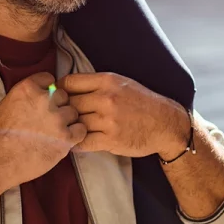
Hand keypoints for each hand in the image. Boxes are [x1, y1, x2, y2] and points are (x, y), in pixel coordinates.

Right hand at [0, 72, 86, 189]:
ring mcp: (57, 119)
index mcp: (28, 88)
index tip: (45, 96)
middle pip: (63, 95)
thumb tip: (30, 97)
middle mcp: (45, 100)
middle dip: (58, 104)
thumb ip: (21, 97)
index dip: (47, 88)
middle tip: (50, 116)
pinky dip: (76, 133)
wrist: (0, 159)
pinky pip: (81, 129)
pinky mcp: (65, 138)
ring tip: (57, 129)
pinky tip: (66, 138)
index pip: (48, 78)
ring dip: (67, 119)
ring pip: (73, 112)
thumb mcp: (3, 105)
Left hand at [58, 73, 188, 159]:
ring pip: (75, 123)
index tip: (58, 96)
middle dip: (63, 110)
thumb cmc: (140, 101)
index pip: (69, 82)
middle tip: (59, 115)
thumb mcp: (119, 82)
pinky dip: (76, 142)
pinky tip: (75, 140)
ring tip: (66, 128)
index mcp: (106, 81)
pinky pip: (83, 142)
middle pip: (69, 104)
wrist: (165, 123)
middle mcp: (106, 99)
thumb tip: (65, 85)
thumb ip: (94, 83)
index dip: (59, 90)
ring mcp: (108, 121)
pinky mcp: (111, 140)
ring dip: (70, 127)